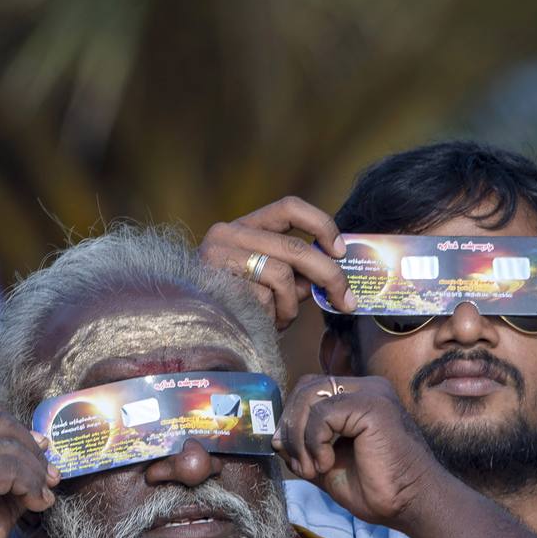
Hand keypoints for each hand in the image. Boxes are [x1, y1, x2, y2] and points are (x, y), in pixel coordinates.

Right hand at [0, 399, 58, 537]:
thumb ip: (10, 475)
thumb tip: (43, 457)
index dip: (15, 427)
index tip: (35, 452)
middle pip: (1, 422)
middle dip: (32, 449)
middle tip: (48, 478)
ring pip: (8, 444)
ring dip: (35, 470)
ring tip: (42, 495)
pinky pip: (8, 467)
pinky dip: (30, 483)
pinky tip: (36, 503)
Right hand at [198, 195, 353, 328]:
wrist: (189, 329)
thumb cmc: (234, 305)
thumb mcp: (268, 279)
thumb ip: (296, 270)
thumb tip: (337, 273)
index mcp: (242, 227)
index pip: (289, 207)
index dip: (321, 225)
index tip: (340, 251)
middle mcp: (226, 234)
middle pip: (295, 247)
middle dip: (329, 275)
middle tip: (346, 301)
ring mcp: (218, 258)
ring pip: (282, 275)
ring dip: (291, 305)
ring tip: (280, 319)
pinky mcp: (216, 283)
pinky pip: (265, 300)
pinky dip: (272, 317)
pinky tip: (260, 324)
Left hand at [273, 375, 447, 530]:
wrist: (411, 505)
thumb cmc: (377, 489)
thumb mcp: (327, 464)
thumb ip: (303, 447)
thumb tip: (275, 439)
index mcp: (358, 398)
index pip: (309, 390)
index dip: (291, 418)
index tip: (287, 453)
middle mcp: (365, 389)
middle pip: (305, 388)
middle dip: (290, 426)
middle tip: (298, 463)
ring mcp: (371, 394)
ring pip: (310, 398)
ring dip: (299, 438)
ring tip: (312, 468)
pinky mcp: (372, 406)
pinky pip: (323, 414)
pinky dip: (314, 442)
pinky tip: (327, 463)